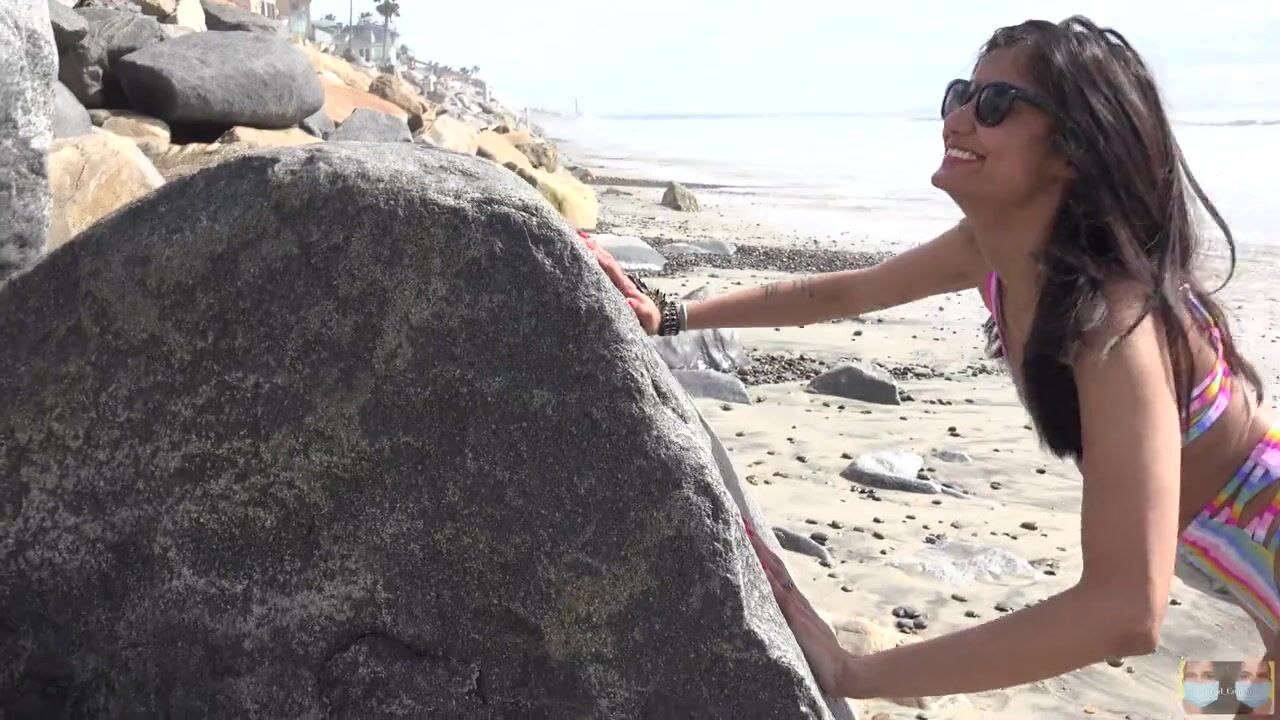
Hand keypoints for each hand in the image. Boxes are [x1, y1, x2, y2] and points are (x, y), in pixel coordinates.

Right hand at [578, 231, 660, 334]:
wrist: (656, 321)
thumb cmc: (650, 320)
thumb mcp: (647, 317)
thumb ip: (639, 309)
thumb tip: (629, 302)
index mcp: (626, 288)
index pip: (610, 269)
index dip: (599, 257)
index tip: (587, 246)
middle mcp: (621, 281)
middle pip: (606, 261)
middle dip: (593, 248)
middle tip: (578, 236)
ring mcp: (619, 283)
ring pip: (605, 263)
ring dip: (594, 250)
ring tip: (580, 238)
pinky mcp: (617, 287)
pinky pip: (605, 270)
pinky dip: (597, 259)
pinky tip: (589, 253)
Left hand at [745, 521, 852, 696]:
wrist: (844, 672)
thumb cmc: (822, 657)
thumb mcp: (800, 634)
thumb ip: (789, 622)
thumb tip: (774, 613)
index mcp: (796, 602)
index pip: (776, 571)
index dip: (762, 552)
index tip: (748, 533)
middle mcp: (796, 599)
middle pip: (775, 565)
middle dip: (758, 543)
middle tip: (741, 521)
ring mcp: (798, 608)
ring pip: (777, 574)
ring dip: (761, 554)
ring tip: (746, 533)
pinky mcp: (798, 621)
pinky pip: (782, 599)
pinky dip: (771, 582)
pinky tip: (760, 569)